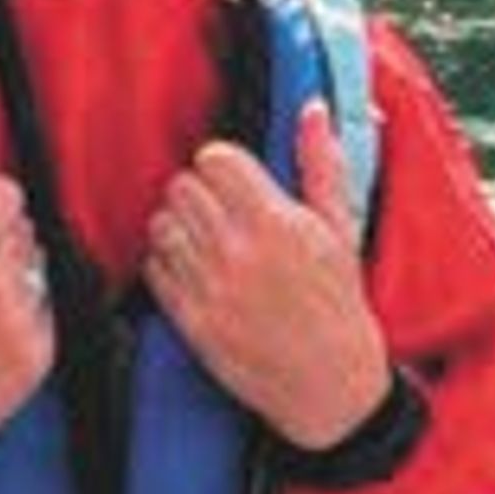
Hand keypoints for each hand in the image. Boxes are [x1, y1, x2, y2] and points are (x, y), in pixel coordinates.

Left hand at [144, 100, 388, 451]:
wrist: (330, 385)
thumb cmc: (339, 305)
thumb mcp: (340, 230)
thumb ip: (321, 164)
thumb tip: (310, 107)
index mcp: (278, 222)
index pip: (215, 159)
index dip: (222, 164)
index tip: (235, 179)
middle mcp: (239, 252)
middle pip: (182, 187)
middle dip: (198, 192)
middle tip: (219, 209)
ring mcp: (211, 288)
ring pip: (161, 224)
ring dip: (178, 225)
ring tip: (204, 238)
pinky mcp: (191, 321)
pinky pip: (153, 268)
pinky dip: (166, 262)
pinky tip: (193, 268)